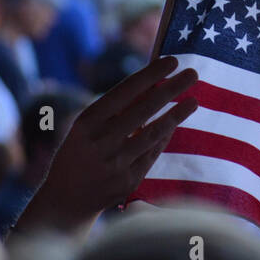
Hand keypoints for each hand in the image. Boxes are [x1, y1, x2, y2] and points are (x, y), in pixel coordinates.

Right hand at [12, 56, 197, 237]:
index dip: (150, 75)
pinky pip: (153, 153)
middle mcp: (101, 141)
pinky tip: (176, 123)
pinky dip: (165, 137)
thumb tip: (152, 83)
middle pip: (144, 110)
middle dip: (171, 89)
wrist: (66, 199)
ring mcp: (116, 163)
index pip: (125, 91)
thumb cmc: (80, 151)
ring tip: (194, 100)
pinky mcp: (128, 182)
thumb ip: (114, 108)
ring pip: (153, 133)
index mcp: (87, 122)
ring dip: (176, 115)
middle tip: (193, 73)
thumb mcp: (86, 126)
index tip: (172, 60)